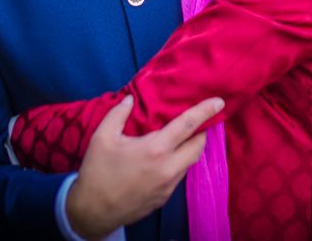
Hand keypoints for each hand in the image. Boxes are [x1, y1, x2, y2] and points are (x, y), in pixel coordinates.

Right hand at [66, 95, 223, 239]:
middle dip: (202, 132)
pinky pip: (179, 176)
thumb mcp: (102, 137)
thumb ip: (118, 114)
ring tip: (181, 139)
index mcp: (156, 149)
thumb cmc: (97, 172)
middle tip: (197, 122)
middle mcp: (168, 168)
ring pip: (190, 163)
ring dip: (190, 149)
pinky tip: (165, 159)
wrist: (92, 212)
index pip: (189, 125)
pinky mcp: (164, 198)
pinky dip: (179, 163)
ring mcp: (168, 186)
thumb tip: (130, 99)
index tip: (219, 102)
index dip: (205, 111)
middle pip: (198, 146)